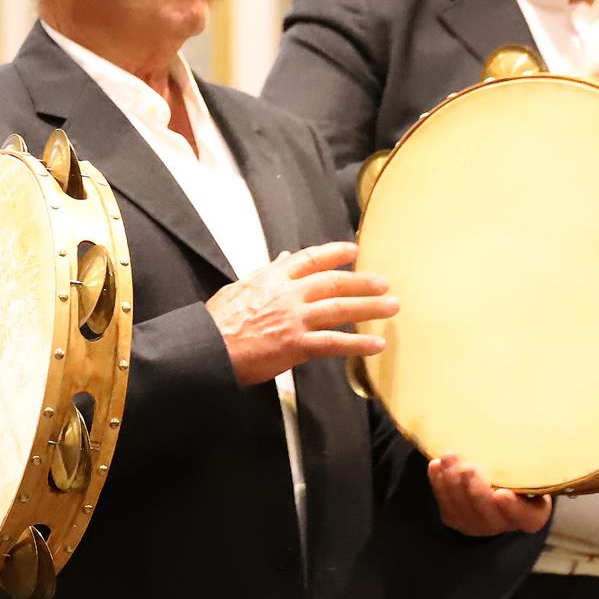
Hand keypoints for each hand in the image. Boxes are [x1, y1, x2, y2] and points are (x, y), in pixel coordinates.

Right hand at [204, 242, 395, 384]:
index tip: (352, 250)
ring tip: (390, 306)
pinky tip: (376, 344)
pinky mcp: (296, 345)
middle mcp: (288, 295)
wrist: (207, 347)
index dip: (334, 253)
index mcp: (272, 279)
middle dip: (361, 282)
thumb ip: (266, 274)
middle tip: (383, 282)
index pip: (310, 260)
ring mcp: (294, 319)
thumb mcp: (238, 288)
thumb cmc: (217, 322)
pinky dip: (357, 343)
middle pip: (333, 283)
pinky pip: (334, 343)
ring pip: (339, 309)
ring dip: (369, 307)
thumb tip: (284, 260)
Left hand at [427, 454, 550, 536]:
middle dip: (476, 490)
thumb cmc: (521, 472)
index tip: (502, 493)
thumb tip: (540, 433)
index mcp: (531, 515)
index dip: (512, 507)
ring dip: (453, 482)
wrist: (496, 482)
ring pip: (462, 508)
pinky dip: (439, 484)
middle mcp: (504, 524)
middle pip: (487, 513)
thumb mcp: (533, 470)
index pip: (525, 517)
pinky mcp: (456, 519)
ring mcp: (477, 525)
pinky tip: (436, 465)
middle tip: (470, 468)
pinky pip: (445, 504)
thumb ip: (533, 463)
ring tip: (450, 456)